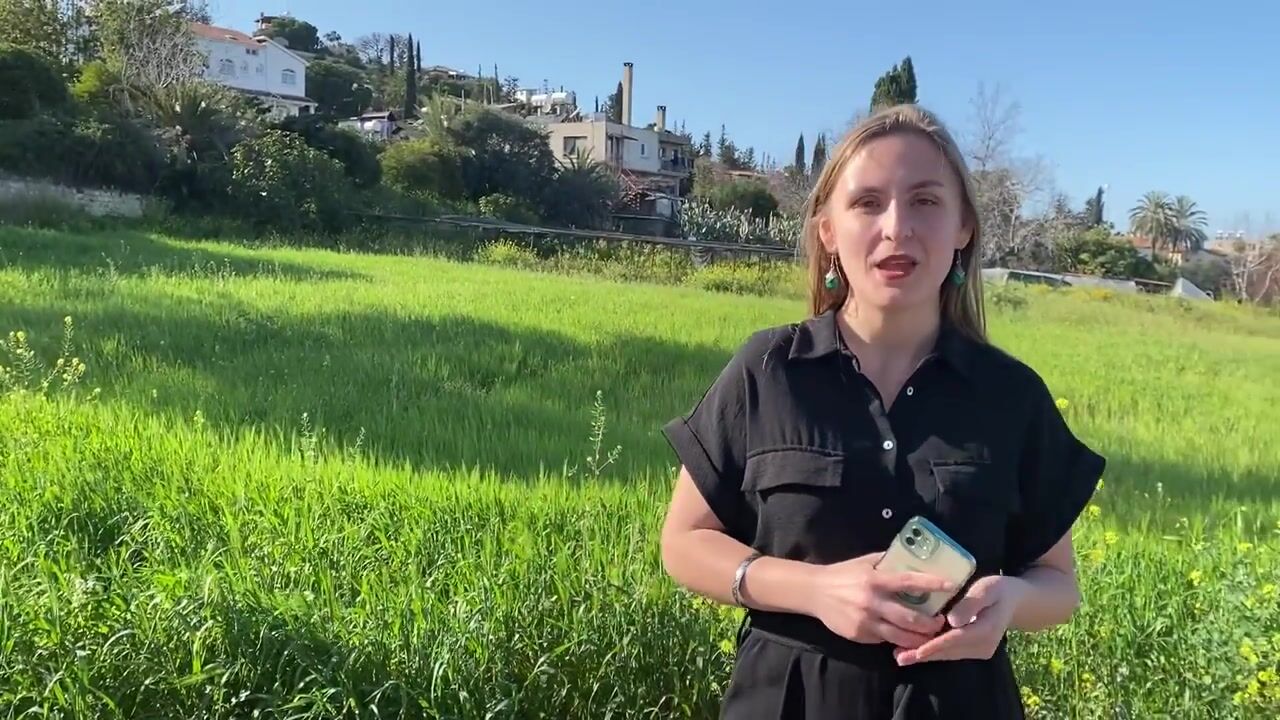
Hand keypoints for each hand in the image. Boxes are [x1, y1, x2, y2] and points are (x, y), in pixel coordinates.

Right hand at [806, 552, 953, 648]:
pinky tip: (905, 637)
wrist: (814, 592)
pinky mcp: (859, 635)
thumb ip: (888, 563)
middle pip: (910, 618)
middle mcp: (872, 602)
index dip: (931, 584)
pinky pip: (884, 640)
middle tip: (941, 621)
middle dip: (930, 623)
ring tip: (929, 636)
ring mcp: (865, 621)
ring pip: (900, 636)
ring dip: (919, 638)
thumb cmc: (843, 574)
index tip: (951, 585)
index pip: (908, 582)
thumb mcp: (865, 562)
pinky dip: (897, 640)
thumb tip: (914, 558)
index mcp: (875, 580)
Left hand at [893, 575, 1028, 664]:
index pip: (956, 640)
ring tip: (900, 656)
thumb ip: (971, 603)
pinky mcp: (975, 650)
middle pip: (949, 651)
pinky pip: (952, 652)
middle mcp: (984, 645)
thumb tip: (953, 621)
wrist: (1016, 600)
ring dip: (926, 655)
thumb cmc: (998, 589)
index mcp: (987, 630)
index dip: (935, 646)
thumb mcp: (987, 589)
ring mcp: (980, 650)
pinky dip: (934, 652)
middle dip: (924, 654)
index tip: (916, 651)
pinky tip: (915, 651)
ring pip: (949, 654)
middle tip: (898, 657)